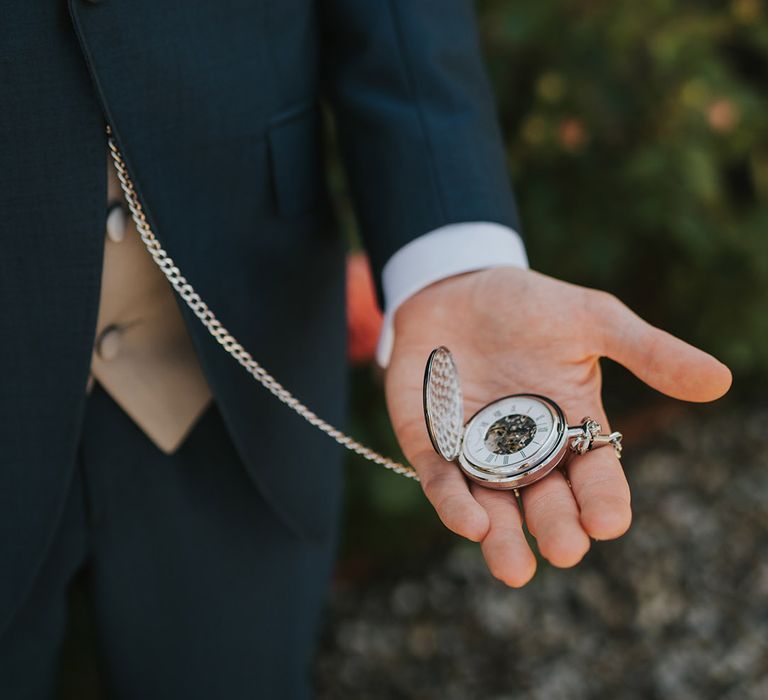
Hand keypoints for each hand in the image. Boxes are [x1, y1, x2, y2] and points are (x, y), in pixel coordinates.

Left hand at [385, 267, 730, 585]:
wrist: (455, 286)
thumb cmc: (527, 305)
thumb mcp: (590, 320)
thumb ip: (646, 351)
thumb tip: (719, 381)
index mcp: (572, 429)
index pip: (595, 477)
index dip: (604, 500)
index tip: (610, 521)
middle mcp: (526, 451)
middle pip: (546, 501)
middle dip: (556, 527)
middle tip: (566, 548)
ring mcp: (477, 452)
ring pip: (493, 508)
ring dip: (503, 539)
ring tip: (515, 569)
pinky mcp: (432, 445)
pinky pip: (443, 482)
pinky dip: (454, 504)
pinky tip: (470, 524)